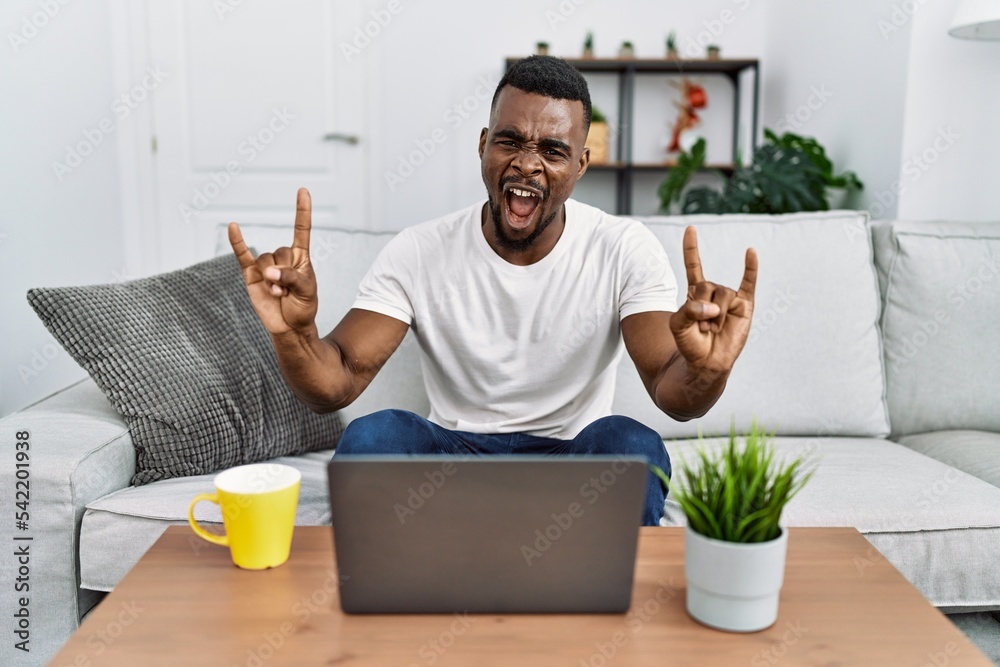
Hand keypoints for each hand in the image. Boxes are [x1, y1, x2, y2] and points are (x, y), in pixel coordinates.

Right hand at [228, 188, 317, 335]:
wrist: (290, 327)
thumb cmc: (303, 307)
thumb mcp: (306, 292)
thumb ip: (290, 278)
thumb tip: (268, 271)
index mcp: (301, 257)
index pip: (301, 229)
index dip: (302, 211)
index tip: (303, 190)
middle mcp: (283, 258)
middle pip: (280, 252)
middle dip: (285, 273)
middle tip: (290, 291)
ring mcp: (265, 265)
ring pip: (265, 261)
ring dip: (272, 279)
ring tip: (279, 294)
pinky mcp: (251, 274)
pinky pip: (242, 255)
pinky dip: (236, 241)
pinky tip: (233, 226)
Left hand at [669, 226, 757, 372]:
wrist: (706, 364)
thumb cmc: (690, 343)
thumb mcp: (677, 325)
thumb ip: (688, 310)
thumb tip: (714, 307)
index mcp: (695, 293)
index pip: (693, 266)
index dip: (691, 248)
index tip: (690, 229)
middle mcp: (713, 292)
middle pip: (706, 285)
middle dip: (702, 308)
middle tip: (703, 327)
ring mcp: (730, 298)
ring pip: (723, 294)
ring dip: (716, 315)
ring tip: (714, 330)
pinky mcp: (745, 306)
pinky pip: (749, 283)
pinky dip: (750, 267)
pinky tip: (750, 251)